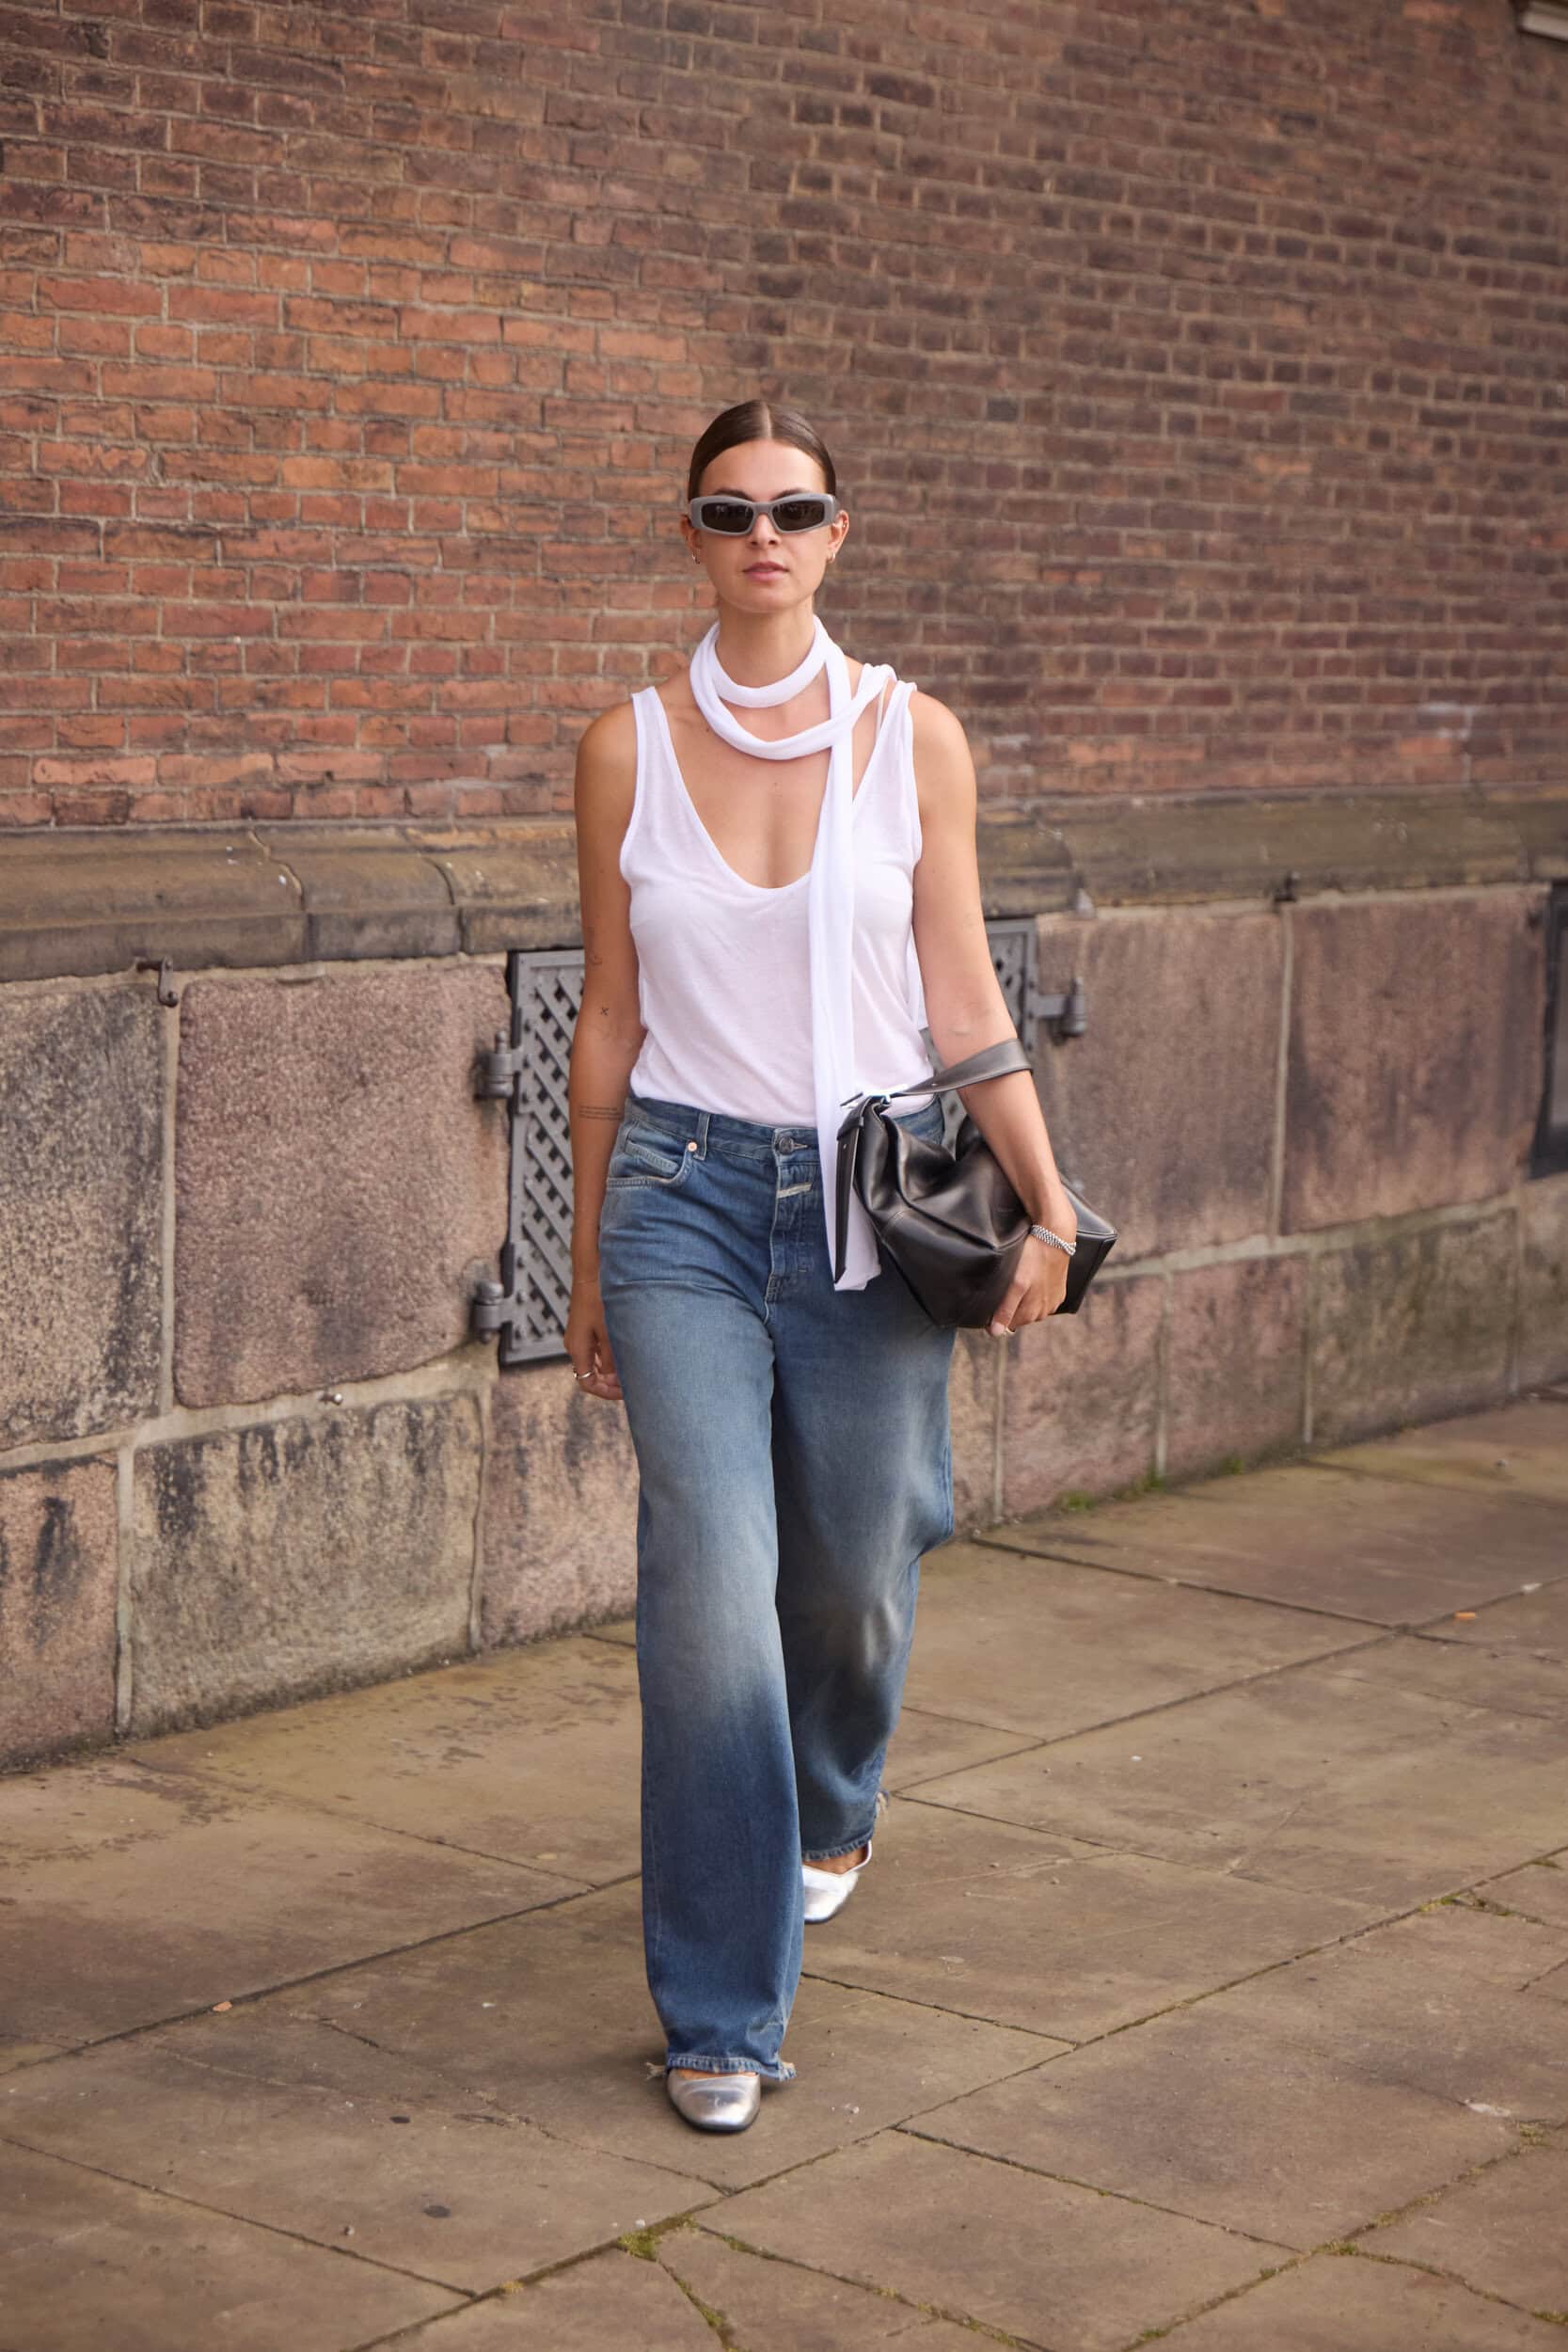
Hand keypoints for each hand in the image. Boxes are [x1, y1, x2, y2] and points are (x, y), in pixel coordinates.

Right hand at [566, 1278, 622, 1401]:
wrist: (591, 1276)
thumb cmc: (600, 1301)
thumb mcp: (609, 1332)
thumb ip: (611, 1358)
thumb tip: (613, 1378)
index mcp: (578, 1350)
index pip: (587, 1383)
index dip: (605, 1392)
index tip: (624, 1392)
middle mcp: (574, 1346)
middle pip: (589, 1375)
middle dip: (609, 1383)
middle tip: (629, 1384)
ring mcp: (578, 1338)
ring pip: (592, 1364)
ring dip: (608, 1371)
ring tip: (628, 1371)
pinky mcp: (583, 1330)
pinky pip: (593, 1352)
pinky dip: (606, 1359)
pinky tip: (621, 1356)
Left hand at [987, 1232, 1071, 1335]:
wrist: (1056, 1238)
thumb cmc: (1033, 1259)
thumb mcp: (1016, 1284)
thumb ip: (1006, 1310)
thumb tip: (995, 1333)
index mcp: (1032, 1314)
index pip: (1006, 1324)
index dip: (996, 1313)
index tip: (993, 1297)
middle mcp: (1044, 1312)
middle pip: (1019, 1315)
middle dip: (1010, 1304)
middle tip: (1006, 1284)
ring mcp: (1053, 1302)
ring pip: (1030, 1306)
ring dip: (1023, 1297)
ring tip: (1019, 1279)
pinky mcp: (1059, 1291)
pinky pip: (1041, 1297)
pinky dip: (1035, 1291)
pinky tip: (1032, 1278)